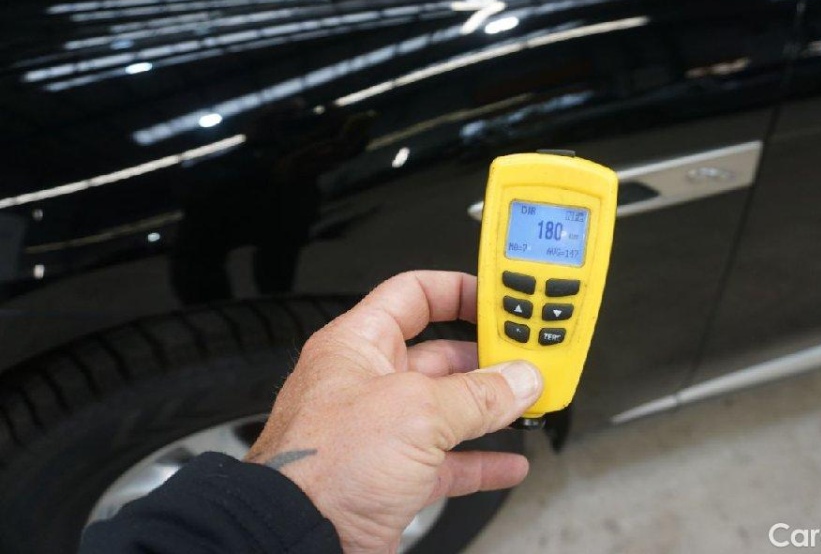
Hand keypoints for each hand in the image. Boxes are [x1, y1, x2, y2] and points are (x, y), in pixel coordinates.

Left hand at [246, 271, 543, 552]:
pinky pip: (446, 462)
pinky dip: (480, 460)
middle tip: (524, 357)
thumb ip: (477, 394)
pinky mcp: (389, 478)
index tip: (498, 299)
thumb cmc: (321, 467)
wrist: (294, 539)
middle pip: (438, 355)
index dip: (458, 292)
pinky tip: (508, 462)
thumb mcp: (416, 413)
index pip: (413, 295)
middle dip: (484, 356)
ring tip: (527, 402)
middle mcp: (366, 384)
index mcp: (357, 345)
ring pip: (446, 410)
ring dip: (489, 408)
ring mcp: (378, 434)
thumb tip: (517, 380)